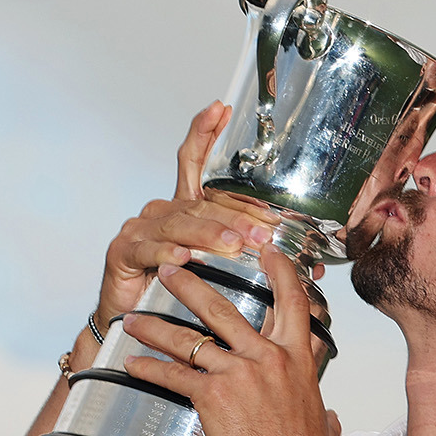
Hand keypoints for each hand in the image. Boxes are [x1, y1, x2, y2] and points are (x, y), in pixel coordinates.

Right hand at [93, 101, 282, 332]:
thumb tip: (312, 268)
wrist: (133, 325)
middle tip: (263, 229)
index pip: (194, 162)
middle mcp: (161, 211)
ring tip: (233, 245)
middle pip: (199, 203)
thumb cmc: (178, 293)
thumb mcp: (222, 272)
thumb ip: (260, 264)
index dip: (205, 134)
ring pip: (178, 224)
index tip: (221, 109)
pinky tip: (184, 257)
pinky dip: (167, 253)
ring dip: (209, 234)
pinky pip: (148, 250)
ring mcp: (140, 229)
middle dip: (235, 215)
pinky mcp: (123, 253)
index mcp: (185, 208)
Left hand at [120, 246, 340, 435]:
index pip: (292, 302)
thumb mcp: (321, 421)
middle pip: (224, 309)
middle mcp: (266, 357)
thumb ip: (321, 410)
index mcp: (296, 358)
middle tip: (174, 269)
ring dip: (157, 327)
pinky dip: (149, 369)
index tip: (268, 251)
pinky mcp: (211, 394)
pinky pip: (173, 375)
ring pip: (189, 339)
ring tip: (135, 319)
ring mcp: (236, 373)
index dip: (280, 271)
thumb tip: (327, 415)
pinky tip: (133, 364)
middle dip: (193, 286)